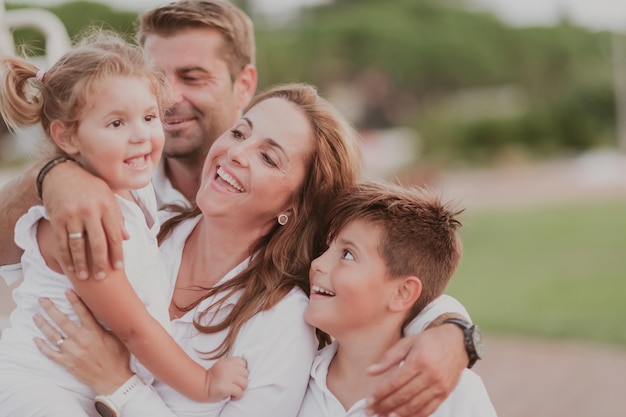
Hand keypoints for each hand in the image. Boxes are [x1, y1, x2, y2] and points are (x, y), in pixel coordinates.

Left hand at [33, 289, 132, 393]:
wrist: (113, 380)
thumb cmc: (119, 358)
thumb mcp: (119, 338)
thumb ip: (111, 325)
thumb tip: (112, 311)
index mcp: (95, 333)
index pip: (83, 312)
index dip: (74, 301)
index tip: (67, 291)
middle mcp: (81, 341)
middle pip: (63, 321)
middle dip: (51, 309)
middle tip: (42, 299)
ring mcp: (72, 352)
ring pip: (53, 336)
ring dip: (43, 324)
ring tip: (36, 315)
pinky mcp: (67, 363)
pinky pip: (50, 354)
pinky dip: (42, 347)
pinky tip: (36, 339)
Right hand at [42, 161, 127, 279]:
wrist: (61, 173)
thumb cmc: (90, 186)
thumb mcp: (108, 196)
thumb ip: (117, 217)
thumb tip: (127, 238)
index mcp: (107, 206)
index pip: (115, 235)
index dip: (118, 253)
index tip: (119, 267)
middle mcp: (91, 211)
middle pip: (98, 243)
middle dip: (101, 263)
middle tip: (102, 278)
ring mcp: (73, 215)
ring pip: (78, 245)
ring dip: (82, 264)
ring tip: (85, 276)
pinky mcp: (57, 218)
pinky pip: (62, 242)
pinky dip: (66, 256)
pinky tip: (69, 267)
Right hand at [205, 357, 248, 400]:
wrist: (201, 387)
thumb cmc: (213, 378)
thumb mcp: (222, 366)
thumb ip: (232, 365)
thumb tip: (245, 368)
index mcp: (227, 362)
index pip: (243, 363)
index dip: (241, 371)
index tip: (235, 376)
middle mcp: (228, 368)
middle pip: (245, 373)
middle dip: (241, 381)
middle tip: (234, 385)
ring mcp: (227, 377)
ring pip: (244, 383)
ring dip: (240, 389)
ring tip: (233, 390)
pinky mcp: (226, 387)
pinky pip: (240, 392)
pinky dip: (237, 396)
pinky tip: (231, 396)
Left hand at [365, 324, 466, 416]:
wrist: (458, 341)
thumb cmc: (429, 340)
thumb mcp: (407, 343)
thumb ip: (388, 358)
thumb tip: (370, 372)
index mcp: (419, 360)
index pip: (395, 382)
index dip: (380, 393)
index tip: (369, 401)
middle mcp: (430, 375)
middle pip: (403, 396)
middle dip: (385, 406)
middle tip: (372, 411)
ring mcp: (439, 386)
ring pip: (415, 405)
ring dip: (398, 414)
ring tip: (384, 416)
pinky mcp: (445, 393)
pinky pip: (429, 409)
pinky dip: (415, 415)